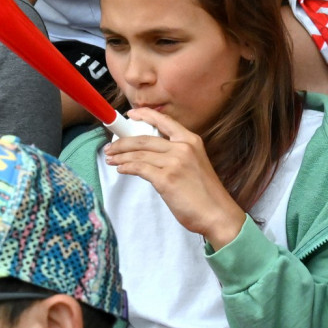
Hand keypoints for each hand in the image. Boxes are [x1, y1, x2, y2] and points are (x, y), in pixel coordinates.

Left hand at [103, 108, 245, 247]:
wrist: (217, 213)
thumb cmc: (206, 194)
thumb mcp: (195, 164)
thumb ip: (177, 154)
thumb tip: (151, 153)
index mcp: (192, 141)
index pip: (164, 121)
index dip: (145, 115)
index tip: (131, 114)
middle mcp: (183, 148)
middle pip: (145, 139)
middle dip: (123, 142)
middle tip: (111, 147)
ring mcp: (174, 162)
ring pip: (139, 154)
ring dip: (121, 156)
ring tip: (111, 159)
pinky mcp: (166, 179)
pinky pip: (139, 168)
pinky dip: (127, 167)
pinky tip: (121, 169)